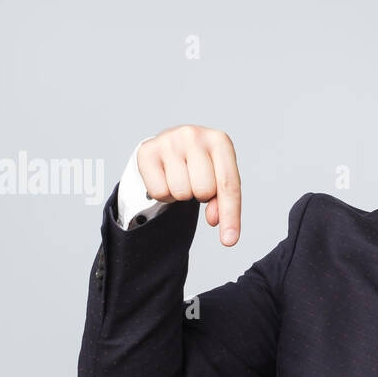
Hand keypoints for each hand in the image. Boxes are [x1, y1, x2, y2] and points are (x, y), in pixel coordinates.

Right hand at [137, 125, 241, 245]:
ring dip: (181, 194)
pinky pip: (159, 191)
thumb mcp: (218, 179)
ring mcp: (169, 141)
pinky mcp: (147, 150)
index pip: (228, 185)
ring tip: (180, 179)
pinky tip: (165, 178)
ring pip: (180, 192)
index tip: (229, 241)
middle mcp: (194, 135)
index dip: (230, 216)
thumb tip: (213, 219)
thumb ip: (222, 201)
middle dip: (200, 195)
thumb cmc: (200, 165)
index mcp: (220, 140)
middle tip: (195, 182)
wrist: (172, 145)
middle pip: (204, 190)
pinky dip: (163, 193)